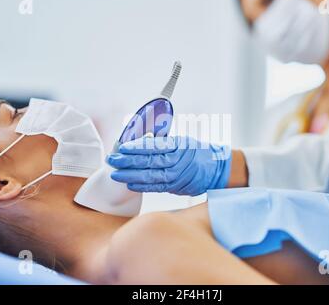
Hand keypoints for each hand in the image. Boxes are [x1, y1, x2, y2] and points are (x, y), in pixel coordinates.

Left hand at [107, 136, 231, 195]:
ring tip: (116, 174)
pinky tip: (130, 185)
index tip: (122, 147)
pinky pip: (156, 187)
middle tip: (112, 159)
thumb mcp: (182, 141)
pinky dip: (142, 187)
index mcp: (177, 145)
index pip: (153, 146)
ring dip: (131, 176)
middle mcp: (176, 160)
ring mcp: (176, 175)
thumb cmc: (197, 152)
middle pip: (148, 161)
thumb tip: (140, 143)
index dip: (136, 147)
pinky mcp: (175, 187)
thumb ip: (163, 143)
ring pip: (150, 176)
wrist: (216, 169)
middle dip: (128, 161)